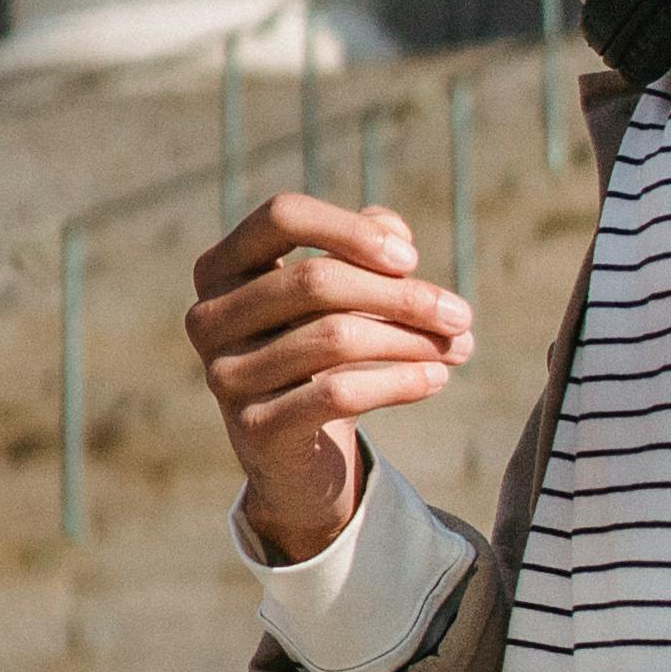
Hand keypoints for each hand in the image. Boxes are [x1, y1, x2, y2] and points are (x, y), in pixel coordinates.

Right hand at [186, 190, 473, 564]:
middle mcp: (208, 317)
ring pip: (335, 338)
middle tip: (461, 315)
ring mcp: (225, 375)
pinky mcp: (254, 428)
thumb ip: (364, 245)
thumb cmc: (319, 352)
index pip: (282, 216)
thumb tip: (394, 235)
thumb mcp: (340, 293)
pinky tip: (436, 379)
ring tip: (460, 348)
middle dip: (402, 295)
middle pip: (316, 280)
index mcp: (221, 266)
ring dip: (412, 341)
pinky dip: (399, 382)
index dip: (350, 229)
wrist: (296, 455)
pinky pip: (339, 393)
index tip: (411, 258)